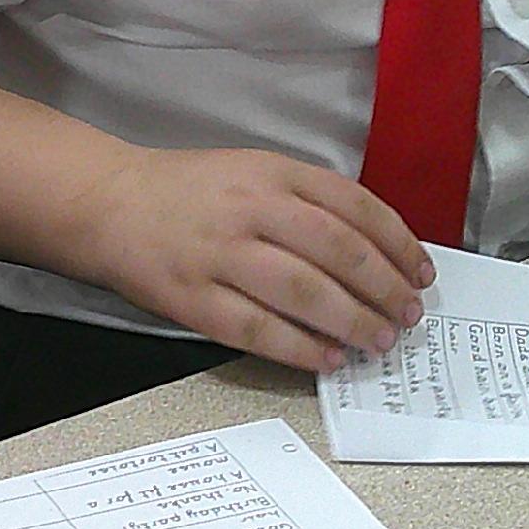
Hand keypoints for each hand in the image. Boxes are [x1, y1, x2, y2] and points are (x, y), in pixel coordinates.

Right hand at [69, 145, 432, 369]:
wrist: (108, 203)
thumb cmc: (188, 192)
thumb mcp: (253, 170)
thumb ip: (308, 199)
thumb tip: (373, 251)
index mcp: (272, 173)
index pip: (354, 206)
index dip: (397, 243)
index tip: (420, 272)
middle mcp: (250, 209)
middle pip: (338, 252)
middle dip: (385, 288)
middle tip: (409, 313)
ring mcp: (220, 255)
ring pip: (305, 292)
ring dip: (353, 321)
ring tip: (379, 339)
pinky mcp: (194, 299)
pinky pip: (258, 329)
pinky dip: (300, 348)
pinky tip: (328, 359)